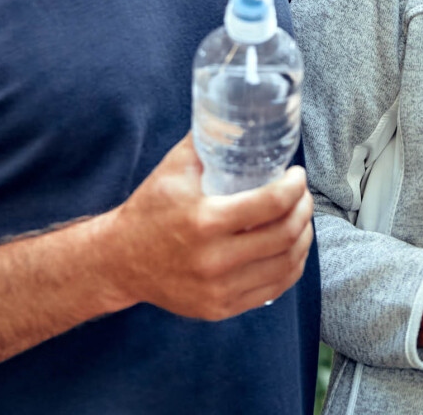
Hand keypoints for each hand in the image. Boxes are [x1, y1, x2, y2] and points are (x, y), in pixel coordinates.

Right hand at [95, 133, 313, 319]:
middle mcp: (215, 260)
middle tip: (302, 194)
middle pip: (285, 235)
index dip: (295, 187)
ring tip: (301, 218)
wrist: (119, 261)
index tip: (297, 175)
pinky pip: (273, 289)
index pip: (271, 204)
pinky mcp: (221, 308)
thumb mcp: (174, 168)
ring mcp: (219, 290)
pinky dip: (291, 266)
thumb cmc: (149, 208)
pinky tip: (291, 248)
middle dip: (303, 209)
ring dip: (303, 237)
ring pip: (286, 265)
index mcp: (205, 221)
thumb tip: (238, 114)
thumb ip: (207, 140)